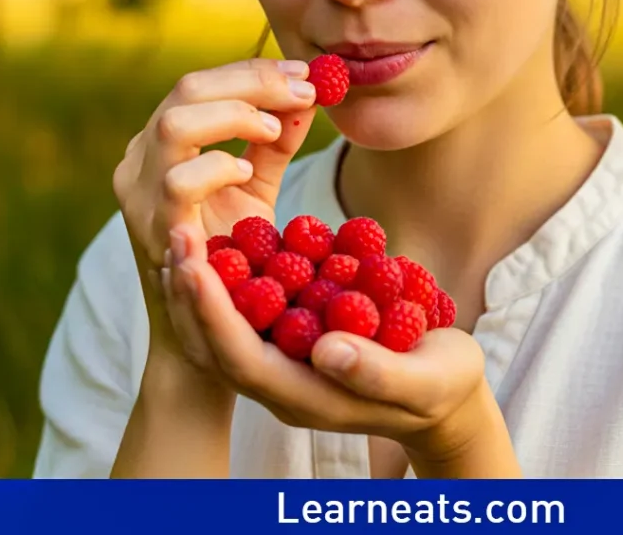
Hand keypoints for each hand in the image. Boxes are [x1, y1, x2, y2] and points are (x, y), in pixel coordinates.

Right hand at [112, 57, 317, 361]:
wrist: (205, 333)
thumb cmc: (230, 252)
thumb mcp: (254, 185)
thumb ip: (273, 140)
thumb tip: (308, 92)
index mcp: (161, 142)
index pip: (201, 84)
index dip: (254, 72)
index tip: (306, 73)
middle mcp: (140, 161)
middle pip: (187, 89)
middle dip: (252, 82)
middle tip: (303, 90)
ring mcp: (138, 196)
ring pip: (174, 124)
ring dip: (234, 117)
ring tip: (275, 130)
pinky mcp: (152, 232)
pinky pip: (177, 184)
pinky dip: (216, 168)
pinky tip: (247, 173)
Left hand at [161, 223, 492, 469]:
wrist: (450, 389)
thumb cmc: (442, 388)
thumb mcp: (422, 381)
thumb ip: (375, 372)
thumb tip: (327, 349)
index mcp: (304, 396)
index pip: (241, 357)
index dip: (213, 312)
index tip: (191, 265)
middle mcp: (285, 376)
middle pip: (220, 337)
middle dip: (193, 287)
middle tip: (173, 233)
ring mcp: (290, 353)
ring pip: (231, 317)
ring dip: (205, 274)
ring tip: (181, 227)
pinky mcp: (302, 327)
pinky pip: (258, 300)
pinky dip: (237, 267)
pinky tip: (225, 230)